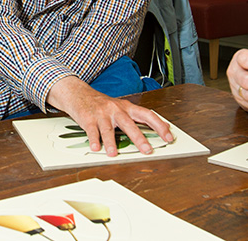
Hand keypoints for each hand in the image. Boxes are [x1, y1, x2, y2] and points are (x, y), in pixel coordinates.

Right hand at [46, 76, 172, 156]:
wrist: (78, 93)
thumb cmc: (101, 104)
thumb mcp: (119, 107)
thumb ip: (133, 118)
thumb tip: (151, 131)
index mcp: (127, 107)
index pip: (147, 115)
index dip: (159, 125)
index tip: (168, 137)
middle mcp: (116, 110)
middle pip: (129, 124)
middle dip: (139, 138)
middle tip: (147, 150)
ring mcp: (102, 114)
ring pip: (108, 129)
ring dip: (111, 142)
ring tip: (114, 154)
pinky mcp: (88, 119)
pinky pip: (92, 131)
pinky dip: (93, 140)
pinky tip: (96, 148)